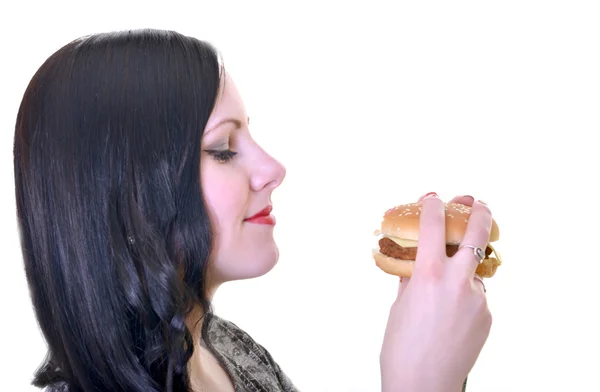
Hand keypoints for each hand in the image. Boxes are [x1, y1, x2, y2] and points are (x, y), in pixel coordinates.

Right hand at [380, 193, 492, 391]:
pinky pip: (476, 296)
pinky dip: (463, 296)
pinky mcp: (487, 316)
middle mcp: (458, 283)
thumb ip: (411, 277)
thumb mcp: (400, 305)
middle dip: (480, 213)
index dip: (433, 206)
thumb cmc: (400, 347)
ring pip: (474, 272)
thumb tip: (413, 260)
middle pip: (478, 235)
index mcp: (429, 276)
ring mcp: (478, 300)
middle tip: (478, 202)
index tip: (432, 197)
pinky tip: (449, 316)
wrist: (422, 386)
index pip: (435, 227)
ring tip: (443, 290)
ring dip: (463, 269)